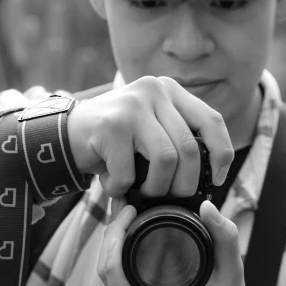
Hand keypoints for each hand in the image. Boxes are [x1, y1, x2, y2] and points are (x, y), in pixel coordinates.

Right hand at [67, 76, 233, 197]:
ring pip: (166, 160)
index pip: (212, 121)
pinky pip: (130, 173)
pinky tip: (112, 182)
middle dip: (184, 183)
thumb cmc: (115, 141)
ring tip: (140, 190)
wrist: (64, 135)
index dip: (222, 154)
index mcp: (170, 90)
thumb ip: (180, 137)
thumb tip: (214, 173)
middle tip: (169, 195)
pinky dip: (121, 187)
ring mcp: (132, 106)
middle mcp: (154, 91)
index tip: (217, 179)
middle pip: (190, 148)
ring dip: (155, 187)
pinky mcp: (110, 126)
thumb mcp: (153, 128)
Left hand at [98, 197, 247, 285]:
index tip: (128, 215)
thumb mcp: (233, 278)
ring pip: (110, 285)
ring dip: (112, 251)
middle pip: (109, 278)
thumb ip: (224, 241)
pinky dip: (118, 266)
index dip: (114, 246)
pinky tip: (128, 245)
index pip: (120, 283)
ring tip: (126, 220)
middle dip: (111, 239)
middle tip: (125, 209)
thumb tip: (207, 207)